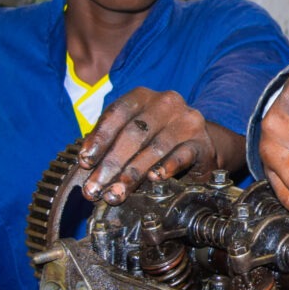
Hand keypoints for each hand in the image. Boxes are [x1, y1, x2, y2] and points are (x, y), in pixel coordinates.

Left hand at [78, 87, 238, 204]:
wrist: (199, 144)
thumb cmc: (156, 138)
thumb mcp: (132, 131)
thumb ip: (110, 141)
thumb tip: (86, 165)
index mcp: (143, 96)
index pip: (118, 112)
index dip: (99, 137)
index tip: (86, 161)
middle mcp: (167, 103)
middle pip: (134, 132)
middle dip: (111, 163)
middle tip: (96, 187)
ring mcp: (187, 122)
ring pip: (155, 148)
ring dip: (132, 173)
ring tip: (116, 193)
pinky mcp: (202, 143)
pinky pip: (182, 155)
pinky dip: (167, 167)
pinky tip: (154, 178)